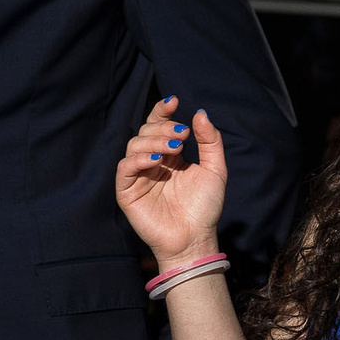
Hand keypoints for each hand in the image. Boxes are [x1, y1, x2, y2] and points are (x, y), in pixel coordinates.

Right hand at [117, 97, 227, 267]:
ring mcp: (138, 176)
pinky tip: (157, 160)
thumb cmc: (204, 208)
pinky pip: (124, 167)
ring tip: (175, 148)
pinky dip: (139, 158)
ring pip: (134, 145)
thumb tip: (199, 113)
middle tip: (182, 136)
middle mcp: (151, 162)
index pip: (158, 125)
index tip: (174, 101)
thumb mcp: (215, 170)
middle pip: (145, 131)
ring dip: (154, 140)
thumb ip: (210, 141)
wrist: (195, 238)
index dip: (162, 111)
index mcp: (169, 155)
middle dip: (163, 127)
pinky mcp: (127, 191)